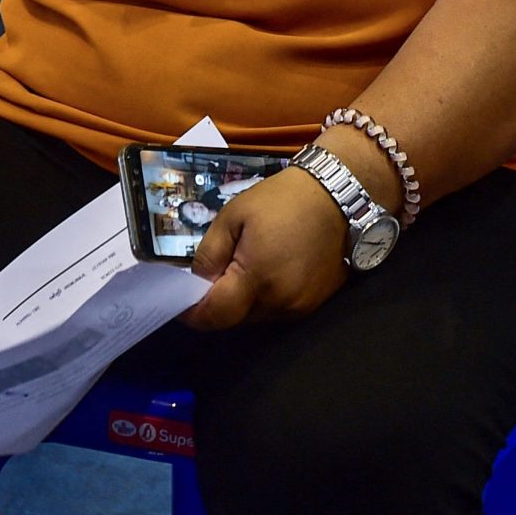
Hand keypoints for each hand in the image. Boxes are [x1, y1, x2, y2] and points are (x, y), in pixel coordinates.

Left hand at [186, 164, 349, 330]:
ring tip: (242, 266)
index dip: (193, 314)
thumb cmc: (281, 200)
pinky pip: (278, 310)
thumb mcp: (233, 216)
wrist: (336, 196)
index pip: (216, 316)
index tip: (179, 303)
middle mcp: (281, 302)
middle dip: (218, 304)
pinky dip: (264, 297)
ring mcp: (301, 307)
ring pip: (257, 316)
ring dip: (243, 301)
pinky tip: (267, 269)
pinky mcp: (315, 304)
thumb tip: (195, 284)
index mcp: (258, 278)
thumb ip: (210, 254)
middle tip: (211, 275)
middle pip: (236, 319)